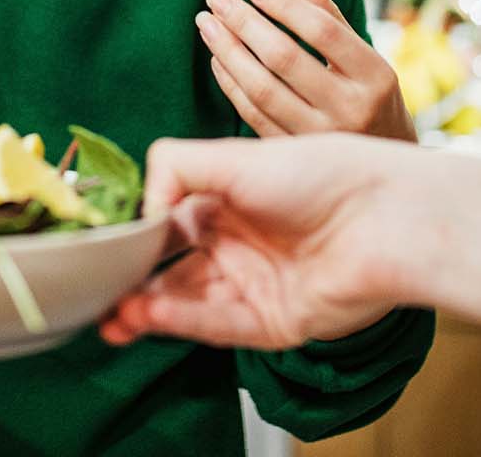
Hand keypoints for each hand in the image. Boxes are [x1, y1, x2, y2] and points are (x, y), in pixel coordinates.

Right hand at [101, 135, 423, 349]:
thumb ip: (174, 167)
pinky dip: (181, 321)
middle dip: (132, 281)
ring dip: (147, 308)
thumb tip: (140, 205)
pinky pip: (218, 325)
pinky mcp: (273, 323)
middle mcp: (239, 243)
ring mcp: (255, 285)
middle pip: (171, 269)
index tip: (100, 244)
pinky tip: (149, 315)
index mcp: (228, 200)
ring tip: (113, 312)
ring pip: (187, 301)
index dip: (135, 235)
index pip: (167, 222)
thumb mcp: (235, 155)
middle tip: (95, 289)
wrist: (386, 218)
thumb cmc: (320, 174)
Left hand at [201, 0, 415, 141]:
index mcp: (374, 74)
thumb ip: (330, 16)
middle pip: (284, 58)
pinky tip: (217, 58)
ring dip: (228, 52)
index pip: (321, 30)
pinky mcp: (294, 154)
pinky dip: (230, 85)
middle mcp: (350, 108)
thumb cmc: (369, 96)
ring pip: (262, 90)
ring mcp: (320, 137)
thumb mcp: (364, 56)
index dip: (282, 3)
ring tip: (207, 24)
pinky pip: (253, 116)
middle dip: (243, 23)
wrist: (382, 165)